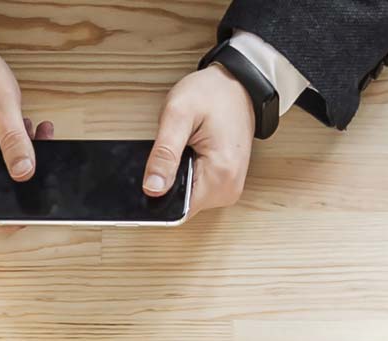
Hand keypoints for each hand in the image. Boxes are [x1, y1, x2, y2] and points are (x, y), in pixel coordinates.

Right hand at [0, 43, 53, 227]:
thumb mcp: (1, 103)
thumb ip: (14, 141)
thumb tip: (25, 174)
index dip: (4, 223)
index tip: (30, 210)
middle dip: (24, 184)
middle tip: (42, 155)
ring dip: (21, 163)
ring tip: (35, 133)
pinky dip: (12, 151)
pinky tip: (23, 129)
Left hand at [145, 64, 255, 216]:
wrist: (237, 85)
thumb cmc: (213, 94)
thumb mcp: (178, 115)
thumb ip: (164, 153)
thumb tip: (152, 188)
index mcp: (220, 176)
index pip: (176, 209)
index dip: (156, 196)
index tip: (150, 175)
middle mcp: (228, 188)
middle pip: (180, 205)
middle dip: (165, 184)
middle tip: (168, 152)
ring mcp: (228, 187)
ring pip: (186, 198)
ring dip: (175, 179)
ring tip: (180, 150)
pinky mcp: (223, 182)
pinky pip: (195, 190)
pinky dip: (184, 176)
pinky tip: (185, 155)